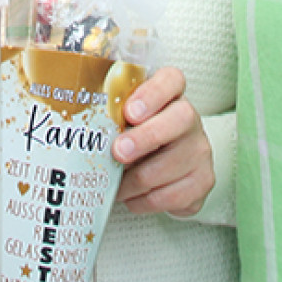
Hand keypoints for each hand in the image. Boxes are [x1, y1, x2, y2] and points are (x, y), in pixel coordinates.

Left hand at [113, 65, 213, 216]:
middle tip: (118, 152)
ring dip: (135, 180)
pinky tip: (133, 197)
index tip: (129, 112)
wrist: (168, 164)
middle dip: (145, 138)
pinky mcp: (202, 181)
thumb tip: (79, 129)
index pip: (170, 80)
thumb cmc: (138, 136)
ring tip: (115, 184)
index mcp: (170, 94)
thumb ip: (110, 115)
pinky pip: (172, 196)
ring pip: (169, 166)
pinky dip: (145, 201)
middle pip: (179, 120)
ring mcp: (200, 150)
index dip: (152, 94)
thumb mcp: (124, 120)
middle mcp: (190, 119)